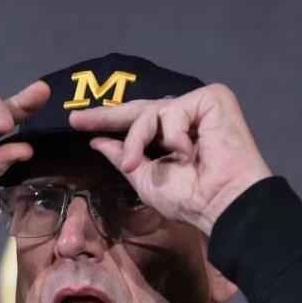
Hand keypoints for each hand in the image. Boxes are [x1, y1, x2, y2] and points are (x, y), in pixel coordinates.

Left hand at [68, 83, 271, 234]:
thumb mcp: (146, 179)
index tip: (78, 123)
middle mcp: (188, 117)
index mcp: (174, 135)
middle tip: (78, 120)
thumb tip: (97, 141)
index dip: (108, 121)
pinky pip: (174, 110)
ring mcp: (200, 106)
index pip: (139, 121)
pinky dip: (173, 135)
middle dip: (108, 116)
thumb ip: (124, 155)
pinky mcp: (214, 98)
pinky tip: (187, 155)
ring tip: (135, 163)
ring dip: (137, 138)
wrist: (223, 204)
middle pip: (141, 108)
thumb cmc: (192, 199)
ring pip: (152, 110)